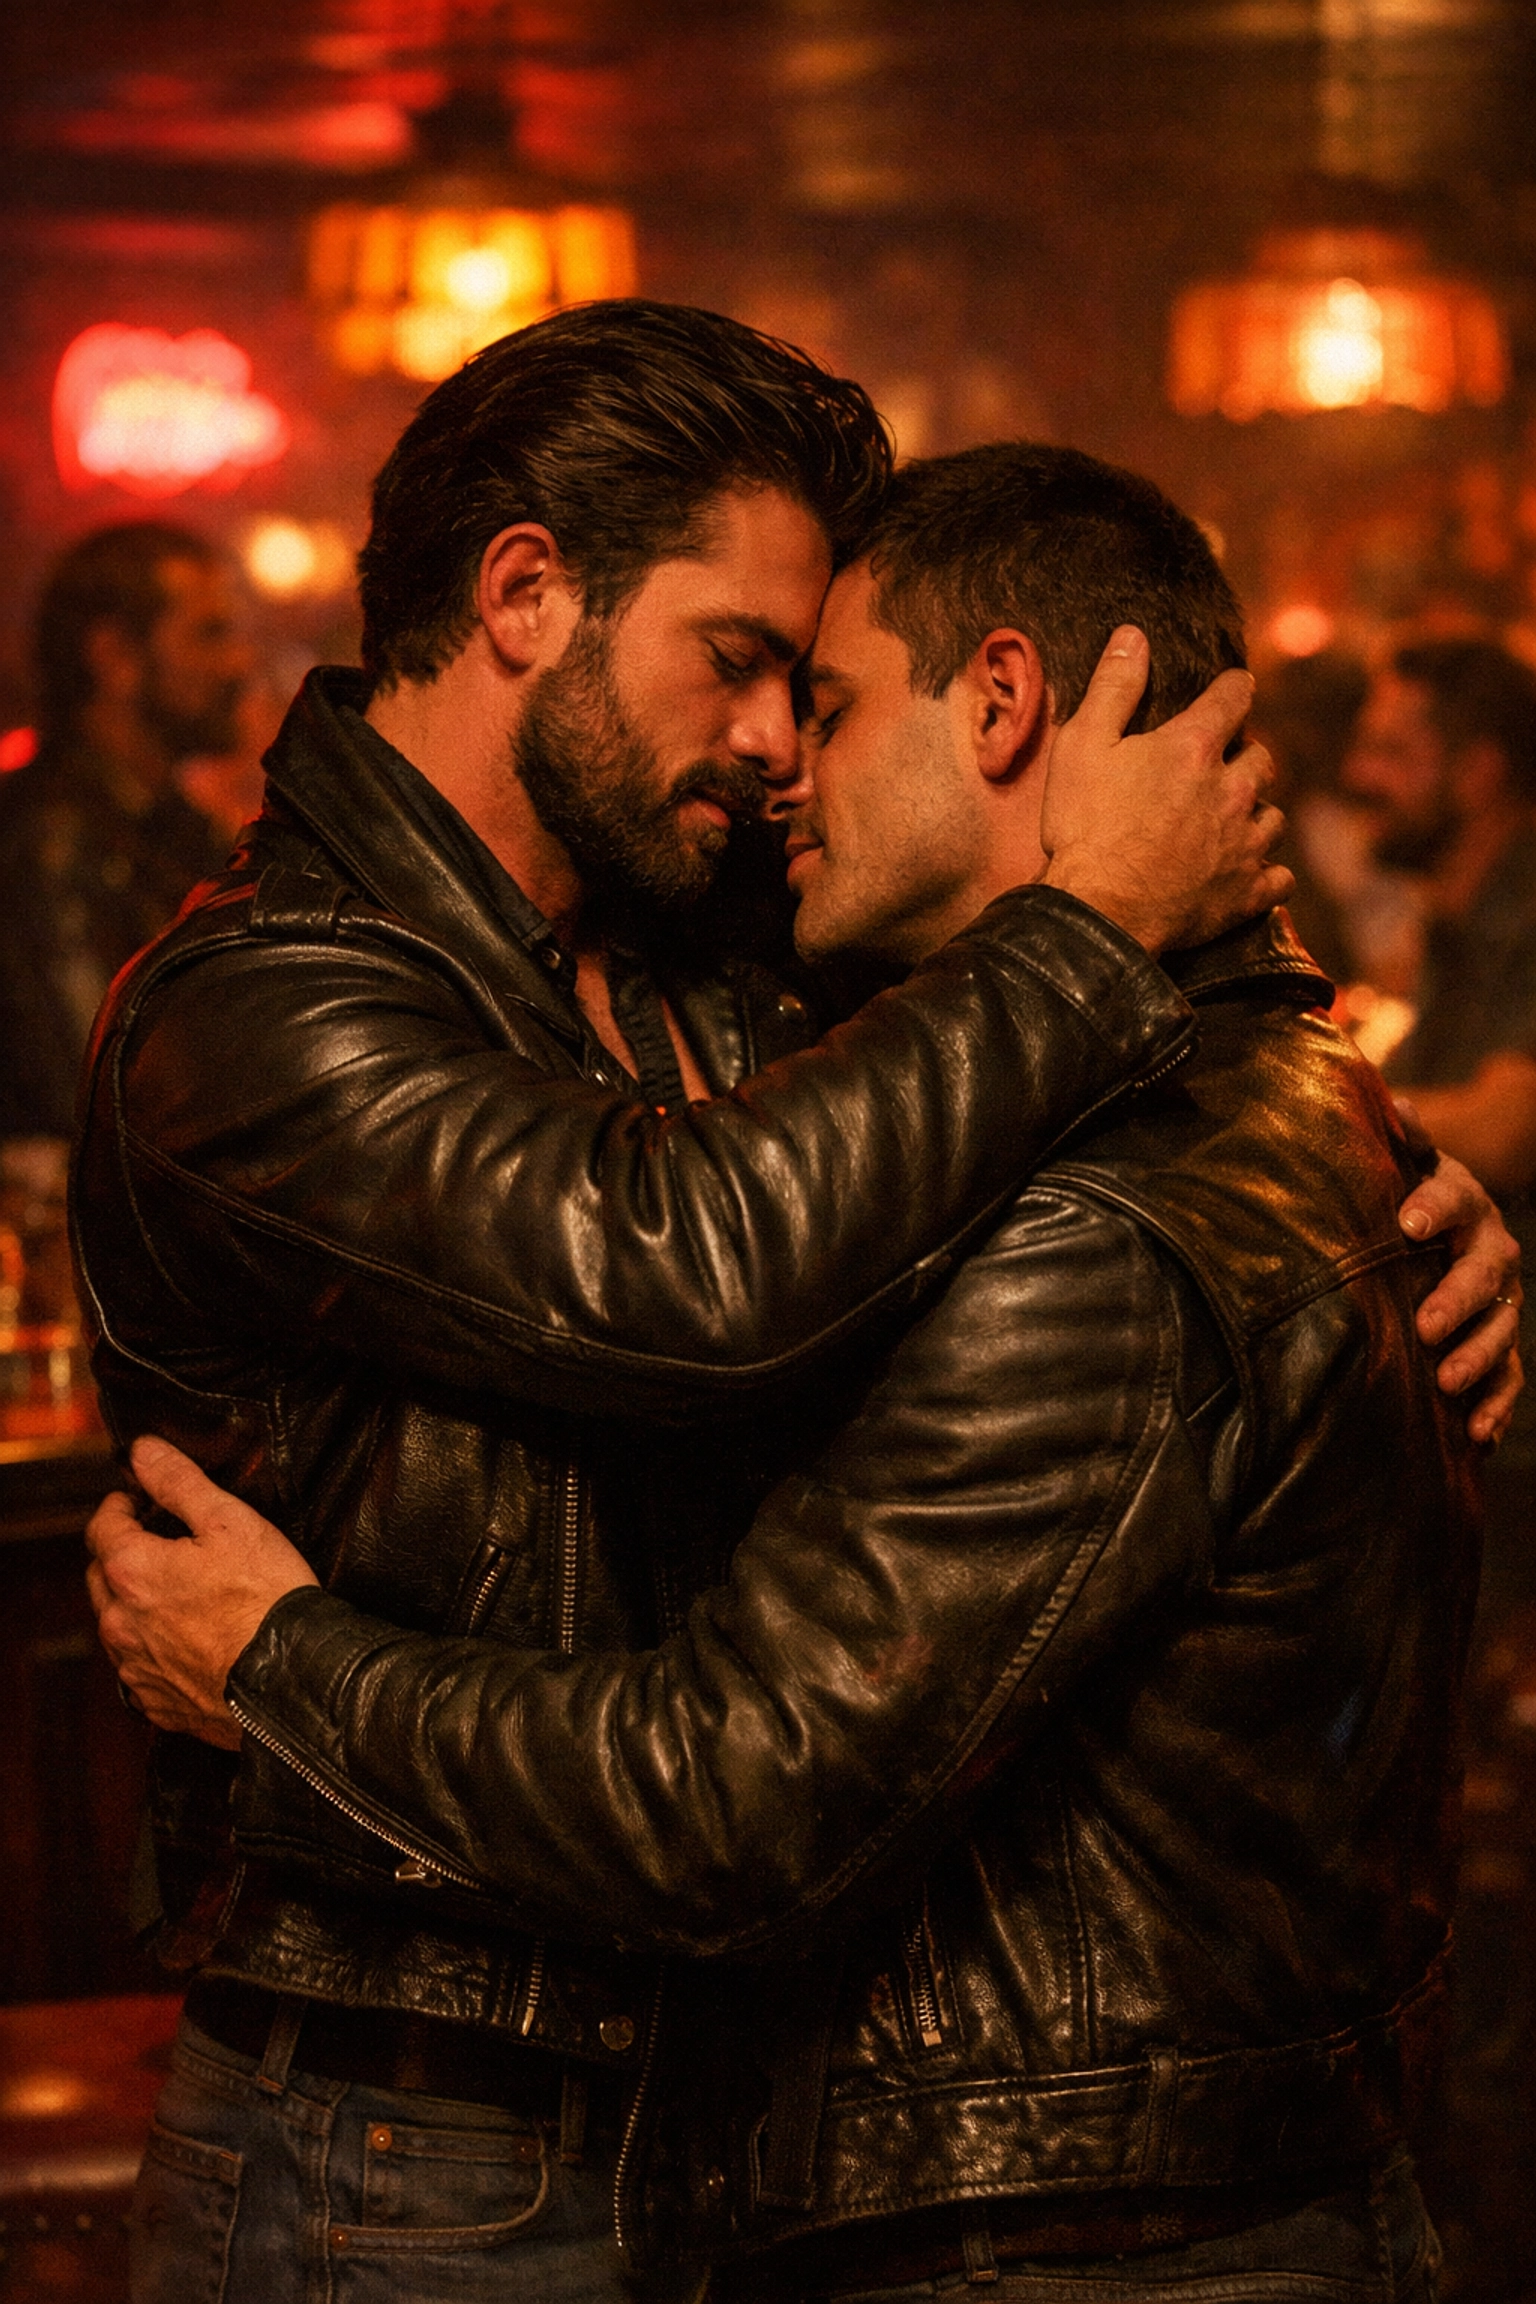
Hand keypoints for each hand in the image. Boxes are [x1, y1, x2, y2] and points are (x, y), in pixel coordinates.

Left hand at [86, 1435, 317, 1746]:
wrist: (291, 1681)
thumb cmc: (266, 1598)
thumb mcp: (230, 1521)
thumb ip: (179, 1481)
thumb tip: (142, 1451)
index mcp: (132, 1571)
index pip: (102, 1526)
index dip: (119, 1506)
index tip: (136, 1501)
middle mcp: (120, 1622)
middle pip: (100, 1577)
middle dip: (119, 1554)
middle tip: (155, 1542)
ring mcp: (135, 1668)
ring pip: (117, 1625)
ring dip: (133, 1604)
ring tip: (176, 1593)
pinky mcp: (156, 1703)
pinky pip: (139, 1669)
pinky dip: (153, 1650)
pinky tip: (187, 1641)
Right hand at [1039, 629, 1292, 954]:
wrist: (1099, 911)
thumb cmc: (1084, 827)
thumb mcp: (1083, 745)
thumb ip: (1113, 687)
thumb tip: (1133, 635)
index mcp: (1193, 748)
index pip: (1234, 697)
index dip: (1235, 687)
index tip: (1236, 686)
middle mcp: (1232, 790)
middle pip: (1262, 758)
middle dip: (1246, 756)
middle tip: (1222, 765)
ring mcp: (1244, 844)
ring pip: (1274, 816)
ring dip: (1258, 812)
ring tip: (1234, 820)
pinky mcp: (1246, 892)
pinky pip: (1280, 877)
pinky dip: (1269, 872)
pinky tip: (1254, 872)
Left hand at [1398, 1136, 1522, 1444]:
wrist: (1425, 1230)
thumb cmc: (1396, 1196)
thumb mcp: (1394, 1166)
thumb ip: (1399, 1142)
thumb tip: (1394, 1104)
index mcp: (1460, 1199)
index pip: (1452, 1197)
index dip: (1434, 1208)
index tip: (1408, 1224)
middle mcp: (1488, 1249)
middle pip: (1484, 1273)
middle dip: (1458, 1300)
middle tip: (1426, 1327)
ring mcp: (1499, 1299)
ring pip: (1500, 1328)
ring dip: (1478, 1356)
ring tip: (1448, 1382)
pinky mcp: (1496, 1344)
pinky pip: (1507, 1377)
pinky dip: (1494, 1405)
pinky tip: (1476, 1433)